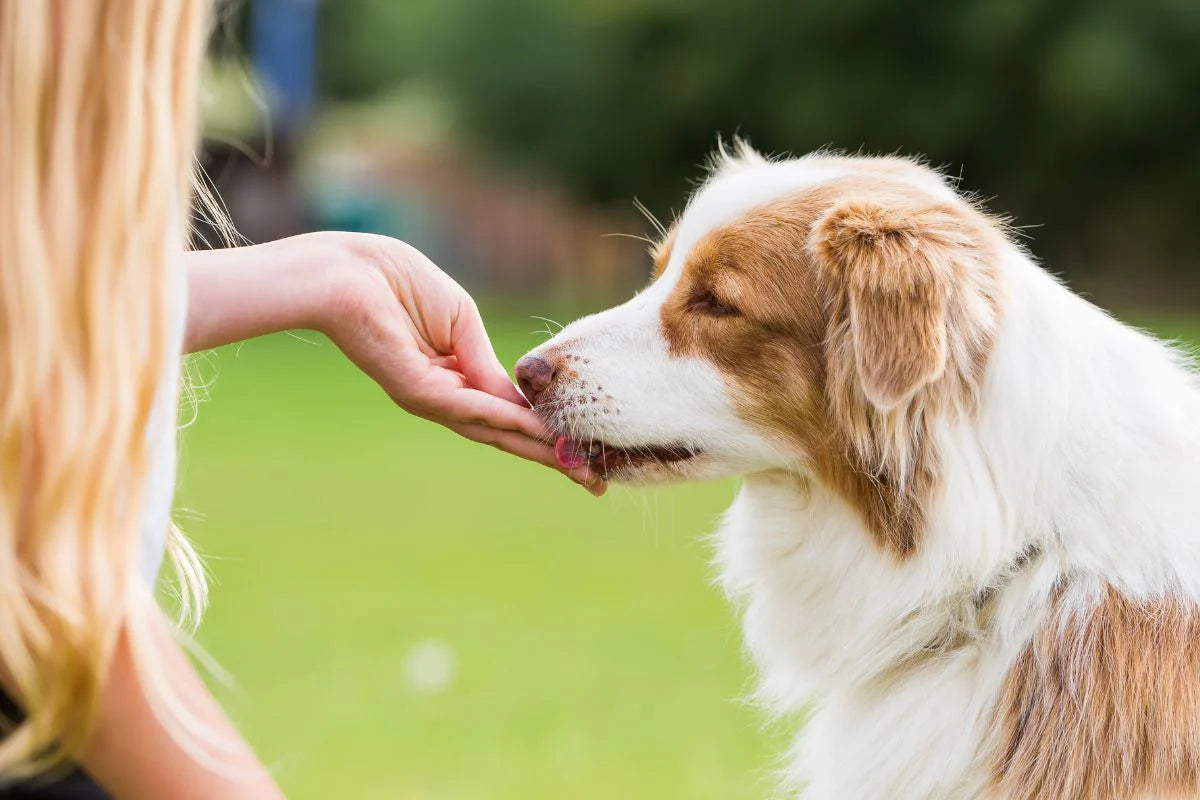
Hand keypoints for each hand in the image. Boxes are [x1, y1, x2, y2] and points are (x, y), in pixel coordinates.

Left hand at [316, 234, 605, 494]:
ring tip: (578, 467)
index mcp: (453, 379)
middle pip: (504, 435)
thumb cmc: (398, 283)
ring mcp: (429, 399)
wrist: (348, 272)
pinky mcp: (416, 391)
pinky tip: (538, 430)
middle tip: (593, 484)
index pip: (506, 414)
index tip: (584, 451)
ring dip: (538, 448)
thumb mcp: (461, 323)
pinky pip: (470, 409)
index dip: (546, 432)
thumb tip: (518, 401)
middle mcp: (443, 398)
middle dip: (550, 457)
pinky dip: (506, 420)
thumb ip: (487, 363)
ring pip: (492, 431)